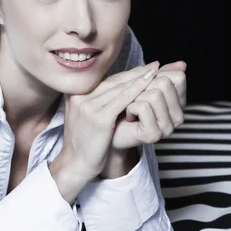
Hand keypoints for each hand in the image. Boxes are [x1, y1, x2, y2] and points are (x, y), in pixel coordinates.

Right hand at [60, 61, 160, 180]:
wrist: (75, 164)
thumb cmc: (84, 142)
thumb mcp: (83, 117)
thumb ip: (93, 101)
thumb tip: (113, 89)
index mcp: (75, 95)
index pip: (106, 80)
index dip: (127, 73)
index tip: (144, 68)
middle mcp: (80, 97)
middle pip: (113, 82)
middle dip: (135, 73)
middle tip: (154, 66)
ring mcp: (88, 107)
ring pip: (119, 88)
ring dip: (139, 79)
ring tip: (155, 72)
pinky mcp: (99, 118)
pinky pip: (122, 101)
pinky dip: (136, 90)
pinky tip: (148, 85)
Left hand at [109, 60, 186, 150]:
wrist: (108, 129)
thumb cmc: (123, 105)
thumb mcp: (142, 85)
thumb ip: (161, 74)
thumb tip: (181, 64)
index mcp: (178, 103)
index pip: (178, 77)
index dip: (156, 76)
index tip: (145, 87)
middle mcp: (178, 116)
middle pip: (165, 83)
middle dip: (143, 87)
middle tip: (135, 100)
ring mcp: (167, 127)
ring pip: (154, 94)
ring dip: (135, 98)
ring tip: (131, 109)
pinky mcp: (154, 134)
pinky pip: (143, 107)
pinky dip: (130, 107)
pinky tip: (129, 117)